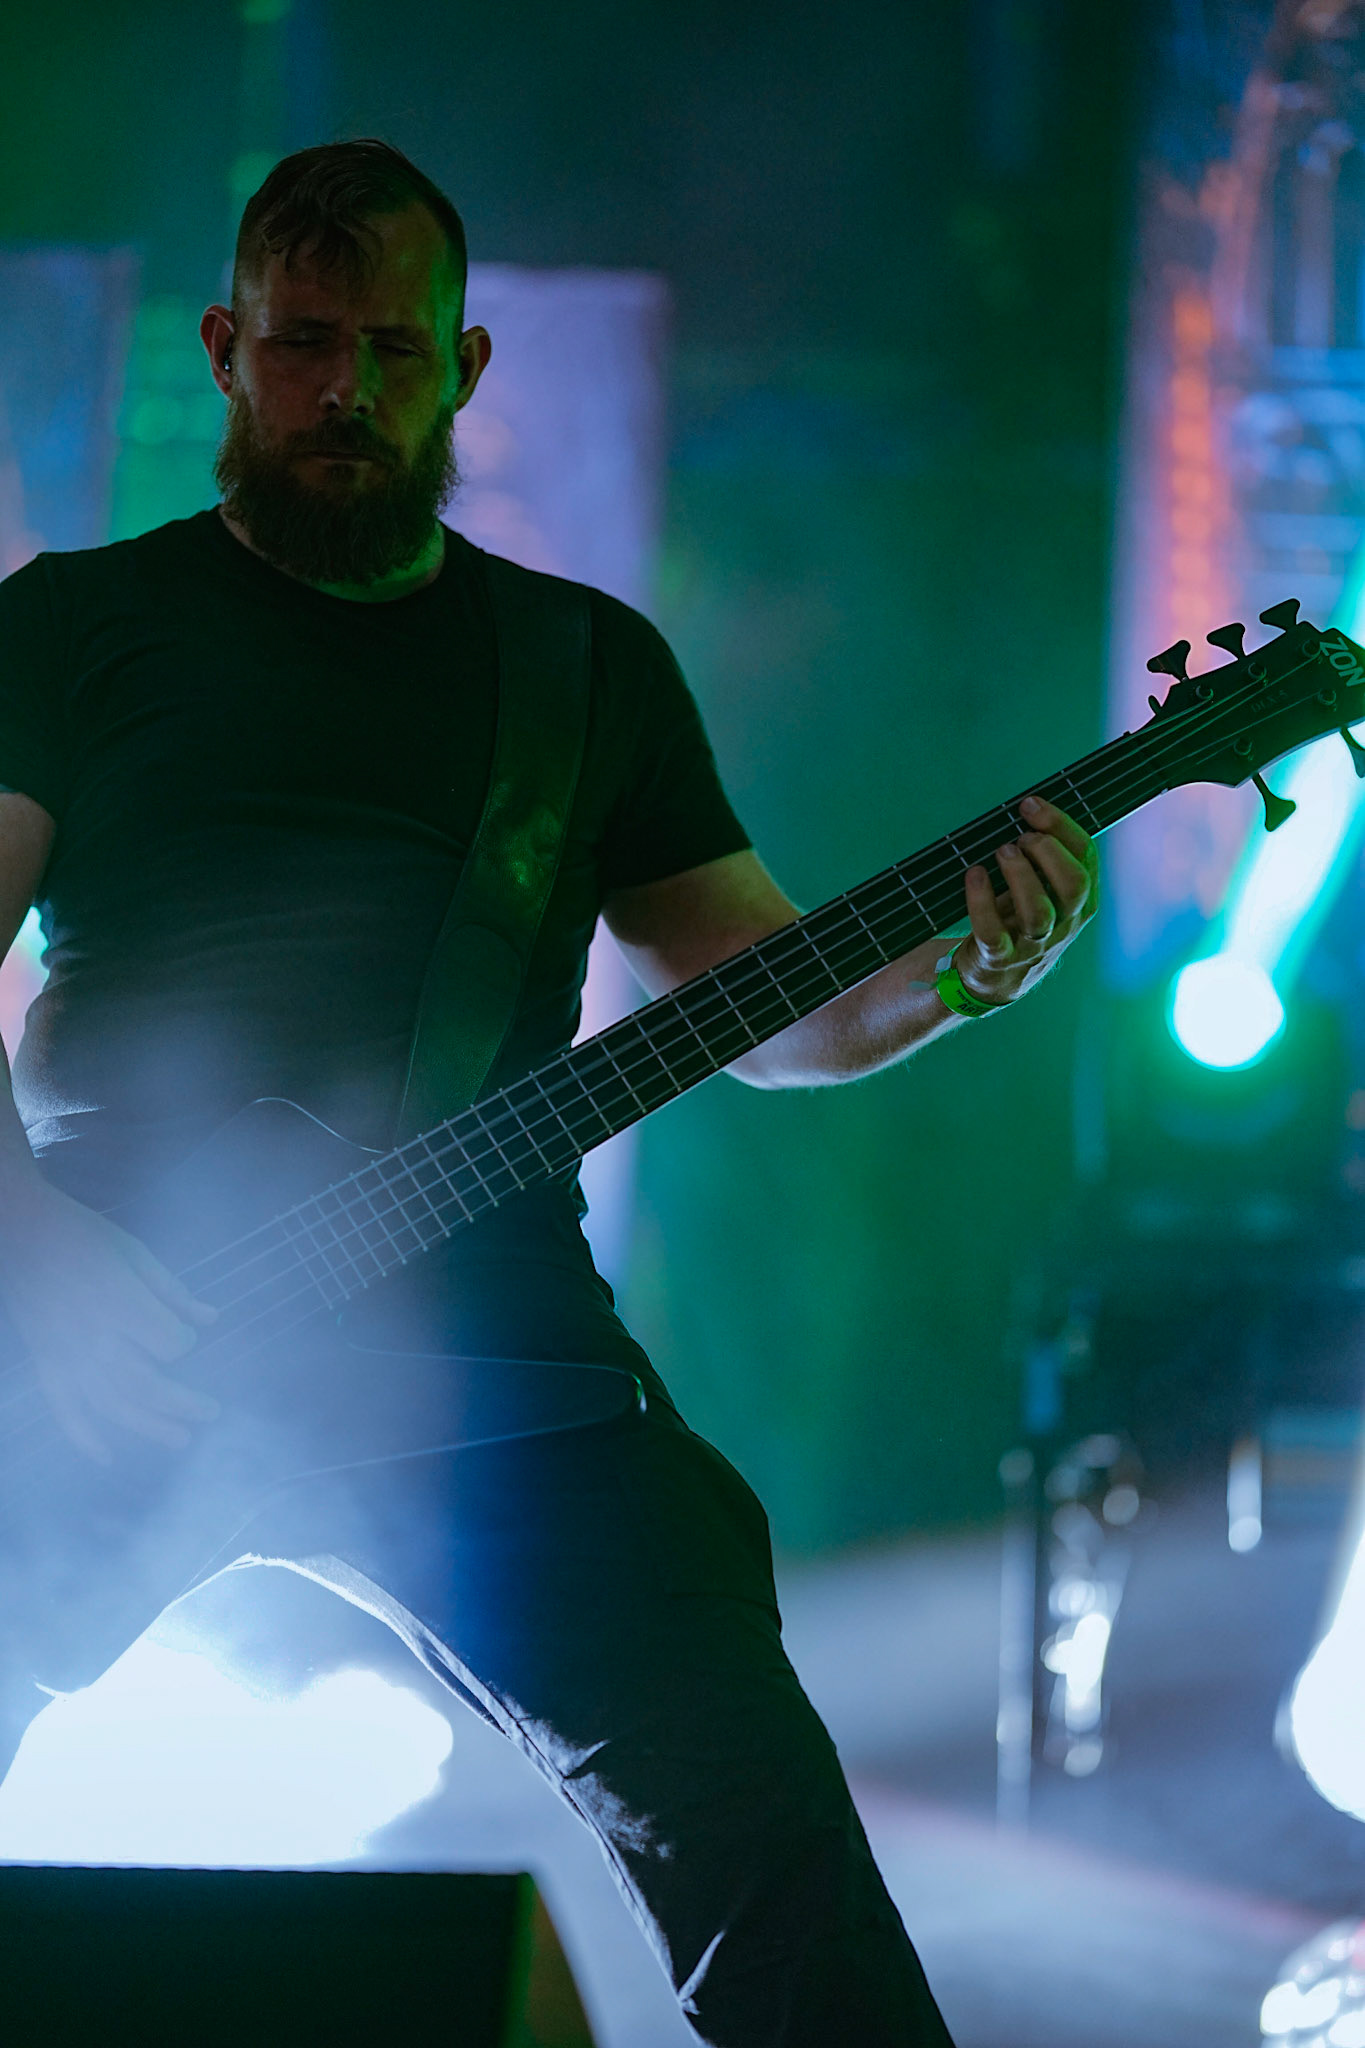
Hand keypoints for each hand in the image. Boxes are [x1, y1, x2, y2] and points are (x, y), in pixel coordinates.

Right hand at [0, 1178, 219, 1464]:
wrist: (20, 1232)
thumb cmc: (82, 1235)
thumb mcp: (134, 1252)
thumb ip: (172, 1291)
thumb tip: (211, 1318)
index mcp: (120, 1302)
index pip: (169, 1343)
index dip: (183, 1342)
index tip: (186, 1336)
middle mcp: (94, 1335)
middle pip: (146, 1384)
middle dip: (183, 1402)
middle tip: (212, 1413)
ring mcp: (65, 1354)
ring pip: (112, 1404)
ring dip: (149, 1426)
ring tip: (182, 1440)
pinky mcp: (46, 1362)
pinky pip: (63, 1408)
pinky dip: (83, 1437)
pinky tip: (107, 1458)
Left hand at [954, 794, 1096, 1005]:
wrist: (996, 979)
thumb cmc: (1018, 921)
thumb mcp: (1044, 892)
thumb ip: (1046, 859)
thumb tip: (1030, 808)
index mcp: (1080, 901)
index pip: (1086, 857)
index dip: (1061, 825)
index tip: (1030, 805)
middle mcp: (1063, 923)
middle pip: (1074, 886)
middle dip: (1048, 852)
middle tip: (1021, 838)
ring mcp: (1032, 944)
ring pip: (1038, 912)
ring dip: (1019, 874)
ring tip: (1001, 852)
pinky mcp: (999, 958)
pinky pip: (992, 931)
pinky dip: (981, 900)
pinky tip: (974, 874)